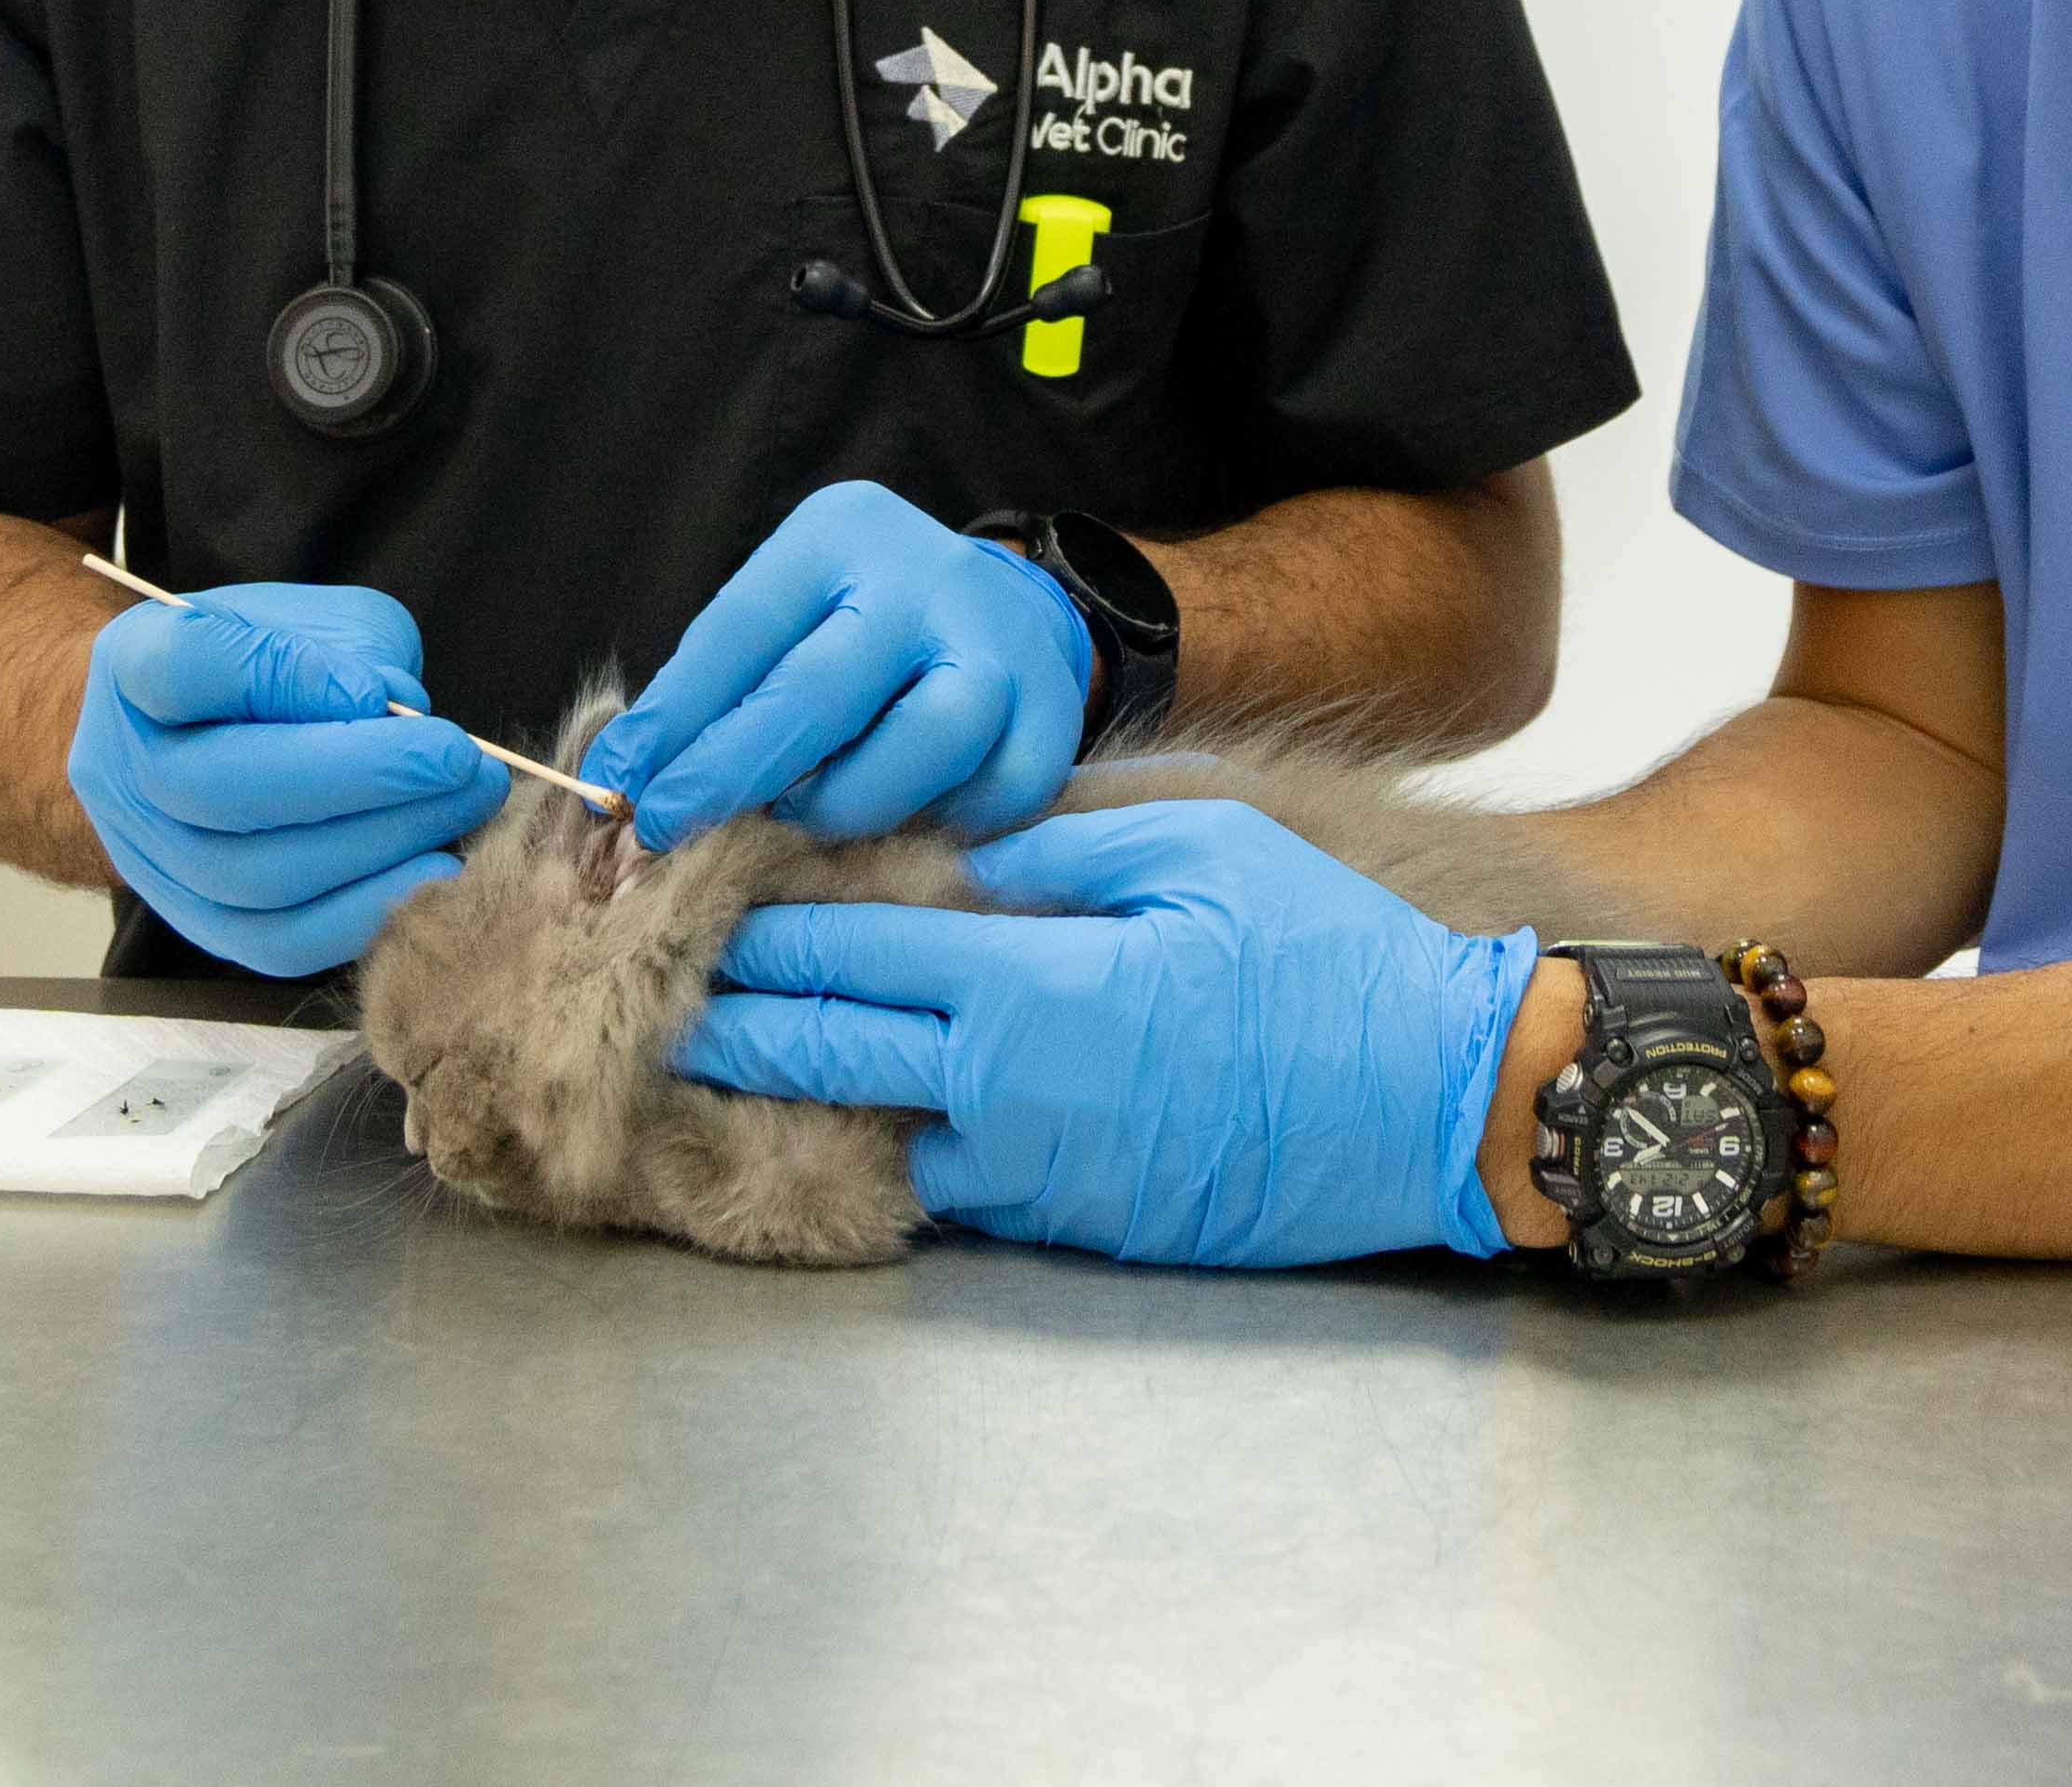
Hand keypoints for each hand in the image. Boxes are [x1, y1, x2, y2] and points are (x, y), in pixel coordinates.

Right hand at [63, 582, 501, 978]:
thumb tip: (396, 714)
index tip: (375, 690)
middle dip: (359, 775)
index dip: (280, 677)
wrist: (206, 734)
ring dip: (381, 842)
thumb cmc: (271, 660)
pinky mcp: (200, 926)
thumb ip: (351, 651)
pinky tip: (436, 868)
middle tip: (456, 757)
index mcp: (135, 662)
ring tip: (465, 803)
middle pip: (222, 788)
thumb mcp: (312, 618)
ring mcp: (153, 857)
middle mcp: (125, 767)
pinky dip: (365, 912)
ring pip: (256, 875)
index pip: (184, 666)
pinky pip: (278, 943)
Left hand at [582, 481, 1095, 848]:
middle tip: (665, 833)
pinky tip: (897, 818)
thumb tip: (620, 781)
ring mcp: (1001, 646)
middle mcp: (926, 580)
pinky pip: (987, 798)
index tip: (617, 786)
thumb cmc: (858, 628)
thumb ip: (713, 690)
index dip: (673, 719)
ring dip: (838, 807)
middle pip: (818, 693)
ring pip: (915, 751)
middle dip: (728, 775)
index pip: (740, 631)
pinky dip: (935, 823)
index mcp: (841, 536)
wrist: (1005, 611)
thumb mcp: (786, 618)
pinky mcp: (1054, 716)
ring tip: (795, 820)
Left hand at [676, 802, 1537, 1269]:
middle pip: (818, 1052)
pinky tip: (849, 1121)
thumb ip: (1060, 847)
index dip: (755, 925)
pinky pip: (951, 1183)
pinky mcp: (1072, 1226)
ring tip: (706, 1068)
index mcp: (1027, 980)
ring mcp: (1034, 1172)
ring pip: (870, 1132)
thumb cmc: (1325, 960)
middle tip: (640, 998)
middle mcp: (1004, 1089)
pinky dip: (890, 1145)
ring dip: (787, 1098)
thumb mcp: (1200, 851)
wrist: (1431, 1104)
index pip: (844, 950)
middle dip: (721, 1020)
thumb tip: (962, 845)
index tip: (687, 898)